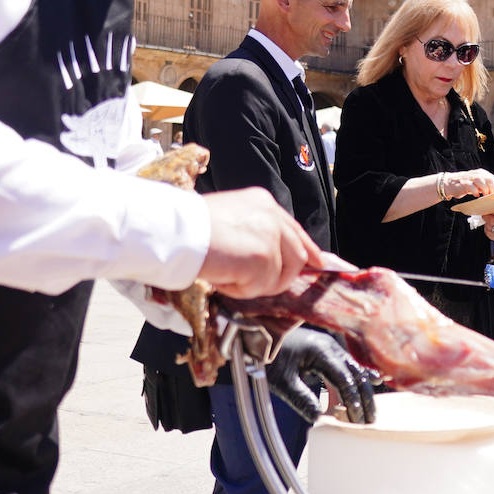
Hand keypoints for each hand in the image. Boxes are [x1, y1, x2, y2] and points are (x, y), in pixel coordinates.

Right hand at [198, 188, 322, 298]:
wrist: (174, 231)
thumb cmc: (189, 228)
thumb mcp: (230, 219)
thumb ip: (254, 233)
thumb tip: (269, 258)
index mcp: (264, 203)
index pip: (295, 231)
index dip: (308, 250)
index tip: (319, 263)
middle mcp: (272, 217)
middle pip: (296, 256)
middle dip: (280, 276)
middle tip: (252, 282)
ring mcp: (271, 237)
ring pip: (279, 277)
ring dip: (253, 284)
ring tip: (226, 273)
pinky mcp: (265, 258)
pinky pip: (260, 287)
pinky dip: (239, 289)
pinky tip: (222, 276)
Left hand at [265, 328, 376, 424]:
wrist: (258, 335)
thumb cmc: (269, 356)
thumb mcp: (282, 381)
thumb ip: (302, 398)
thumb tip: (318, 419)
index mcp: (321, 352)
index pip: (344, 378)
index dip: (352, 399)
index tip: (357, 418)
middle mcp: (331, 347)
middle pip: (356, 374)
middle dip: (364, 397)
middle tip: (369, 420)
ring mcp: (331, 347)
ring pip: (355, 370)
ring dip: (363, 390)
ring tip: (370, 411)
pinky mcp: (328, 351)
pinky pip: (349, 365)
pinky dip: (361, 376)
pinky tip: (375, 381)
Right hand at [441, 168, 493, 199]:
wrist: (449, 183)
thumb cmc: (465, 185)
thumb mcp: (477, 184)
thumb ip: (486, 186)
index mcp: (482, 173)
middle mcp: (477, 174)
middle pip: (490, 180)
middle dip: (492, 190)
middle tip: (491, 198)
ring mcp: (470, 178)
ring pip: (482, 181)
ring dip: (485, 190)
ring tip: (484, 196)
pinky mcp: (463, 183)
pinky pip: (471, 186)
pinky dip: (475, 191)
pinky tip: (476, 195)